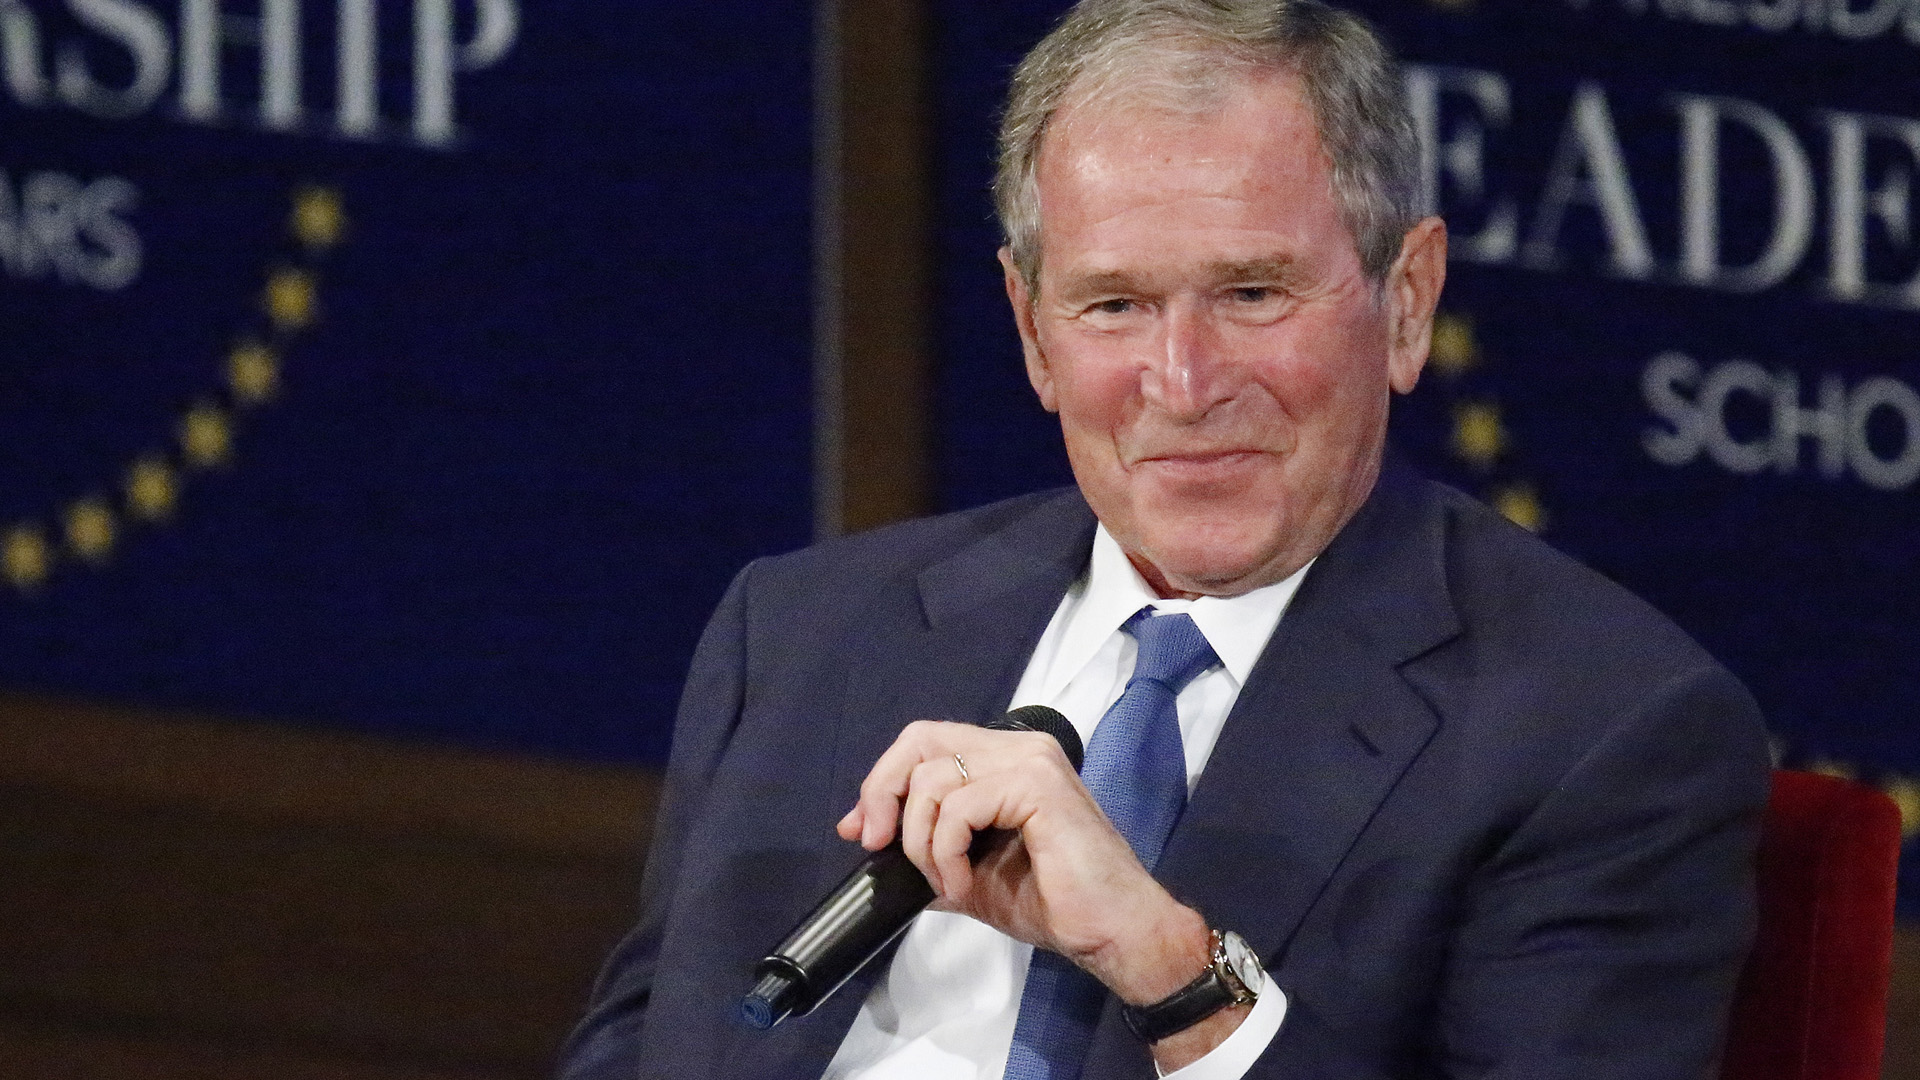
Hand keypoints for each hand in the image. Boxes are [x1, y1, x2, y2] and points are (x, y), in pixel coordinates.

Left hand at [835, 720, 1209, 1006]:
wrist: (1110, 931)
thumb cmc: (1055, 903)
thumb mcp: (971, 874)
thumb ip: (928, 847)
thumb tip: (868, 837)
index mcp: (1005, 760)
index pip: (926, 742)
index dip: (883, 779)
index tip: (862, 830)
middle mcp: (1019, 747)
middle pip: (920, 741)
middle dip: (884, 793)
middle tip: (879, 846)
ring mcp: (1030, 761)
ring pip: (932, 780)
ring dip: (921, 843)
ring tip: (948, 883)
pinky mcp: (1036, 785)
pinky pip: (958, 808)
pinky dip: (946, 854)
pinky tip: (964, 885)